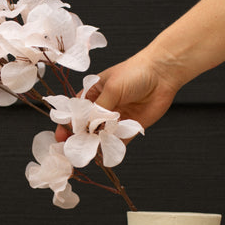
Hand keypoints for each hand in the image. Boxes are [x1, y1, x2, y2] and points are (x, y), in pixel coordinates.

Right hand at [55, 47, 180, 141]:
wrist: (162, 73)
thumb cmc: (134, 72)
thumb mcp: (111, 88)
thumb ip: (99, 110)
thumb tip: (87, 129)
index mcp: (93, 94)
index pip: (75, 112)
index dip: (67, 124)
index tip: (61, 137)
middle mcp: (102, 108)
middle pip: (86, 127)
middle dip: (80, 138)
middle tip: (74, 149)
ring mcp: (116, 119)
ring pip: (101, 136)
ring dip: (96, 144)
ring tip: (90, 152)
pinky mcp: (130, 127)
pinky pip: (119, 141)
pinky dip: (113, 147)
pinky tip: (107, 150)